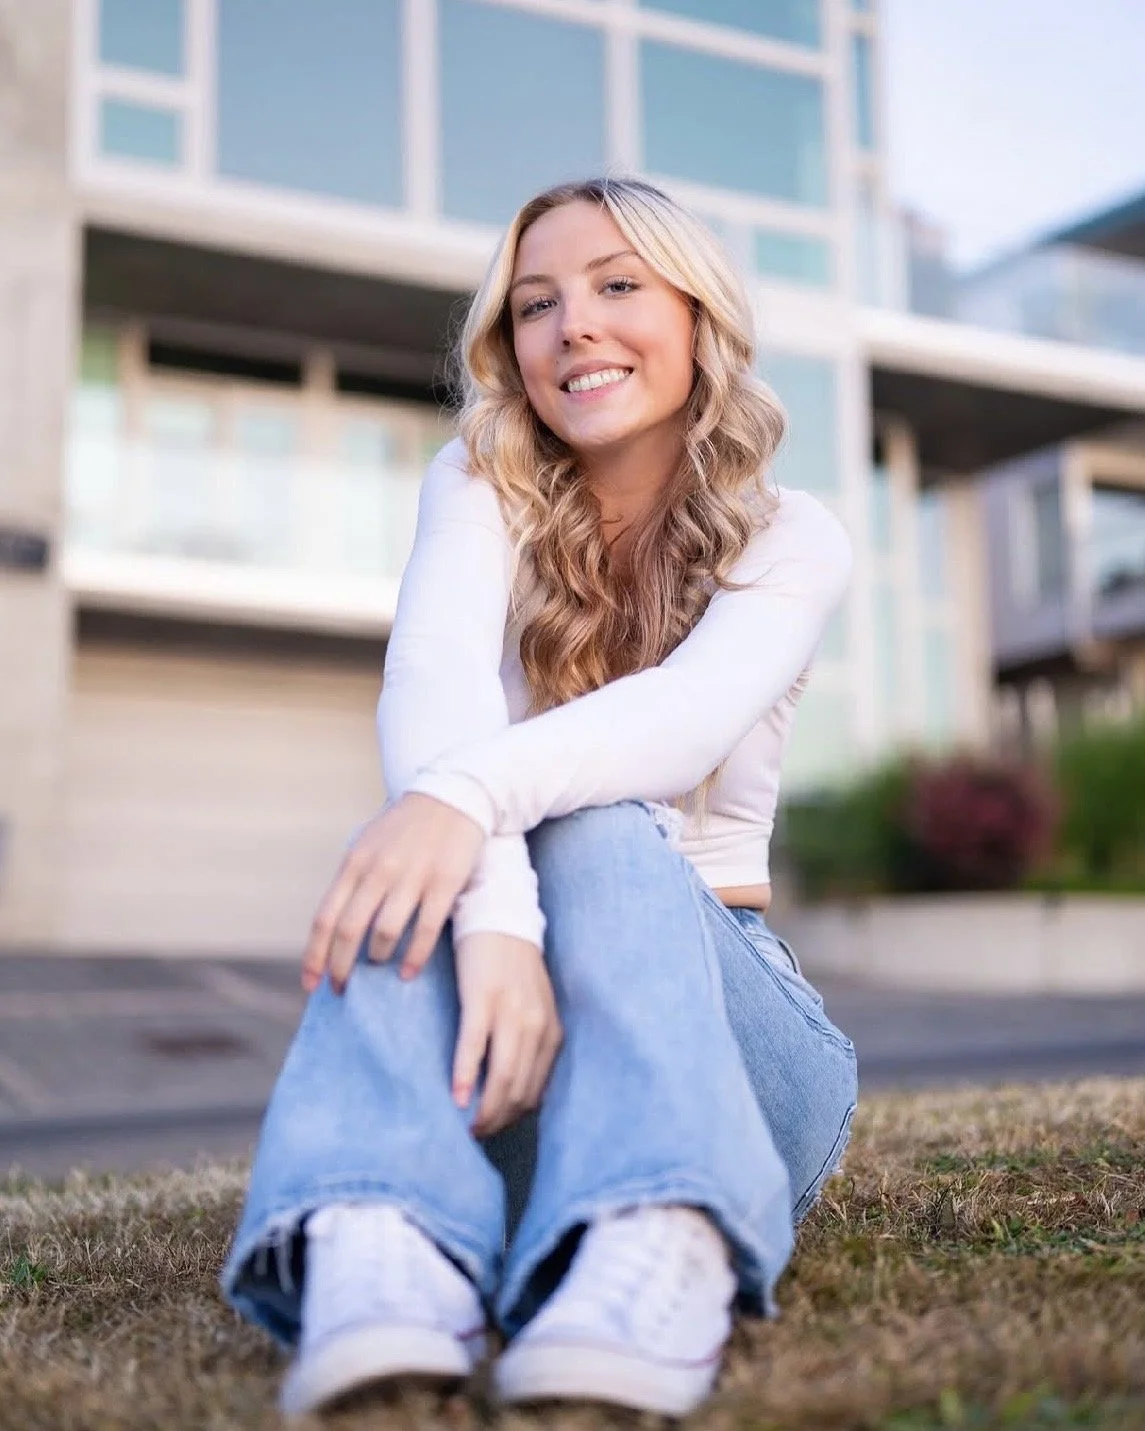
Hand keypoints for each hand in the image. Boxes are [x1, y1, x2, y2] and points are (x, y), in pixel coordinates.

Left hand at [303, 793, 484, 994]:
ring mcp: (412, 877)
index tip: (310, 983)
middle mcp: (378, 871)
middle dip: (340, 967)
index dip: (314, 956)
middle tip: (341, 990)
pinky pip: (424, 930)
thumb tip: (331, 929)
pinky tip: (407, 973)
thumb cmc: (405, 828)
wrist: (452, 795)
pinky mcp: (444, 882)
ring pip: (384, 933)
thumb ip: (350, 882)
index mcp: (354, 863)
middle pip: (349, 931)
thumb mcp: (367, 846)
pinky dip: (413, 957)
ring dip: (376, 959)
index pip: (325, 918)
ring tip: (377, 968)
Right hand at [452, 931, 562, 1137]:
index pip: (535, 1092)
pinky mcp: (483, 999)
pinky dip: (465, 1075)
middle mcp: (536, 1026)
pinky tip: (455, 1096)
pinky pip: (474, 1046)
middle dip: (497, 1120)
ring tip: (464, 1126)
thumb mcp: (533, 1007)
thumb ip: (530, 1043)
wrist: (498, 918)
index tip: (491, 1131)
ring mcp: (510, 1013)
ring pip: (501, 1076)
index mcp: (551, 1032)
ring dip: (483, 1109)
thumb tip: (516, 1089)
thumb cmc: (511, 967)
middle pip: (518, 1091)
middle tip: (474, 1135)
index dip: (512, 1118)